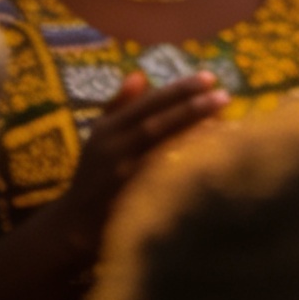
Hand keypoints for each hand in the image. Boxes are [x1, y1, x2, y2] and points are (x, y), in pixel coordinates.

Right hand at [45, 71, 226, 267]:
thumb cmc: (93, 174)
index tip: (209, 78)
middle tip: (224, 95)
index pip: (148, 103)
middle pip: (157, 123)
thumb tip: (139, 74)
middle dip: (191, 107)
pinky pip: (161, 181)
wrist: (74, 224)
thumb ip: (119, 105)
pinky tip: (208, 160)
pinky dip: (184, 168)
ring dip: (192, 136)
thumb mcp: (99, 135)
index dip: (178, 90)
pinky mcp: (130, 201)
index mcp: (109, 128)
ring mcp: (122, 177)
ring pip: (160, 151)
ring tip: (224, 124)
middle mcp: (115, 148)